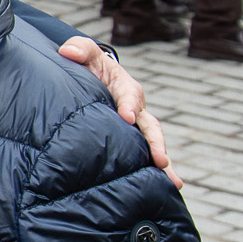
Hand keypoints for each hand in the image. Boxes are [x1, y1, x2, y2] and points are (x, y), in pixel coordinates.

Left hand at [58, 37, 178, 187]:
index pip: (128, 96)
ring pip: (151, 146)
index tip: (125, 117)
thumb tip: (68, 52)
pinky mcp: (130, 142)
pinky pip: (141, 159)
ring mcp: (135, 129)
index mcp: (126, 88)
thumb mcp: (84, 53)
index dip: (127, 105)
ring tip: (173, 183)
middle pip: (150, 128)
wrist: (91, 79)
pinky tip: (162, 192)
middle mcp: (136, 110)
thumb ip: (79, 49)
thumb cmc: (87, 65)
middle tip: (160, 160)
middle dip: (155, 143)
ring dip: (163, 164)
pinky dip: (152, 174)